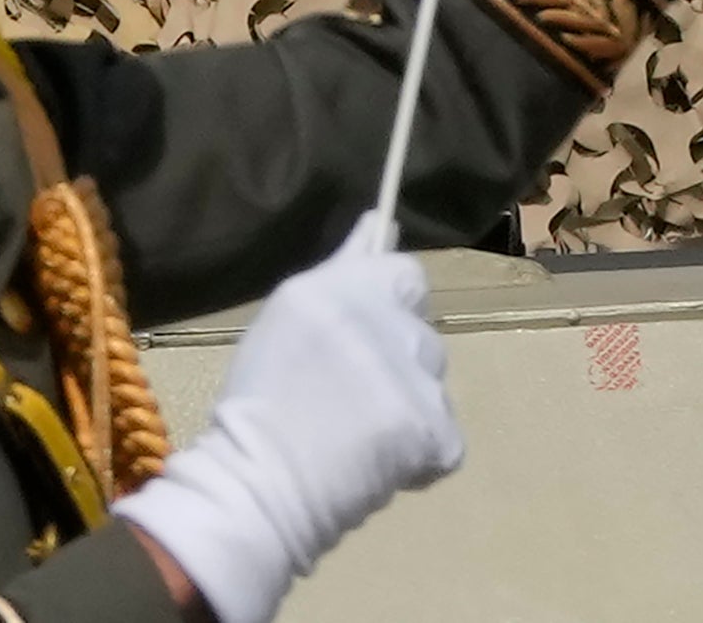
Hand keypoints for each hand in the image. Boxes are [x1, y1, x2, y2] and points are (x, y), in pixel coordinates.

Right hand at [113, 224, 463, 622]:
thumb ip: (341, 270)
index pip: (404, 272)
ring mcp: (421, 382)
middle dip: (394, 351)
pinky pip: (444, 434)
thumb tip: (380, 224)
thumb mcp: (286, 314)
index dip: (388, 296)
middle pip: (418, 329)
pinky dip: (419, 448)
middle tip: (349, 386)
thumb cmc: (258, 395)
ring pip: (430, 381)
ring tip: (359, 427)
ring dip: (406, 397)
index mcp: (348, 287)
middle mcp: (392, 325)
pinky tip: (378, 457)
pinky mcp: (439, 435)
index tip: (365, 321)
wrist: (265, 477)